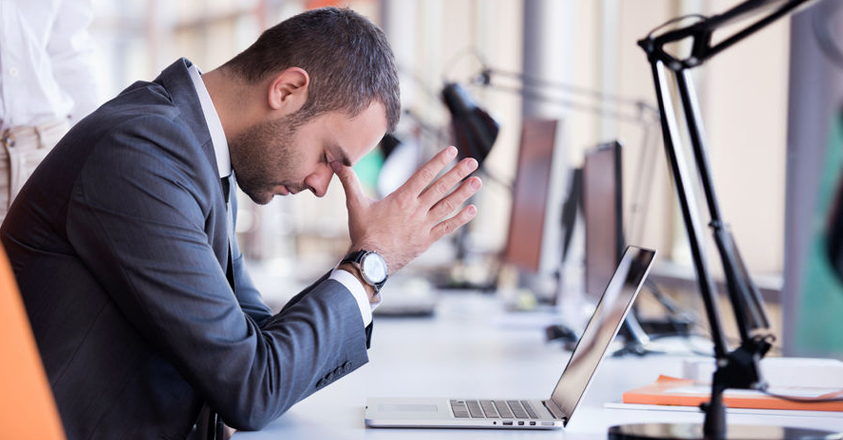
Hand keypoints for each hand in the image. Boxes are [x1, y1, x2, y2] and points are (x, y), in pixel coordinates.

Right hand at [332, 146, 481, 273]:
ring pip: (448, 205)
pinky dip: (460, 218)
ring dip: (464, 192)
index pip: (424, 174)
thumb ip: (349, 181)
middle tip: (473, 161)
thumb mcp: (355, 204)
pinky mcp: (427, 240)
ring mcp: (424, 225)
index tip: (452, 151)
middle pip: (441, 188)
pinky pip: (447, 227)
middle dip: (458, 173)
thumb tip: (337, 162)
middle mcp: (416, 210)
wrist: (370, 262)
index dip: (439, 161)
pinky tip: (472, 209)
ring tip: (478, 181)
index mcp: (401, 198)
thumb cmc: (363, 233)